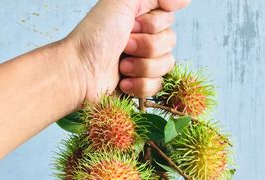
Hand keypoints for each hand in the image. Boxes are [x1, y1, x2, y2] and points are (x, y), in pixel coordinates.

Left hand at [68, 0, 190, 101]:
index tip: (132, 25)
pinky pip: (157, 86)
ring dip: (142, 66)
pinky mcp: (139, 86)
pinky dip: (139, 85)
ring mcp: (142, 64)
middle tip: (124, 46)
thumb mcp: (121, 2)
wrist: (79, 72)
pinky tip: (123, 83)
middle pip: (170, 42)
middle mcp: (143, 40)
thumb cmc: (95, 36)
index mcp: (140, 20)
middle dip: (146, 46)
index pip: (168, 19)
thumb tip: (184, 1)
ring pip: (166, 65)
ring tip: (121, 66)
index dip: (153, 24)